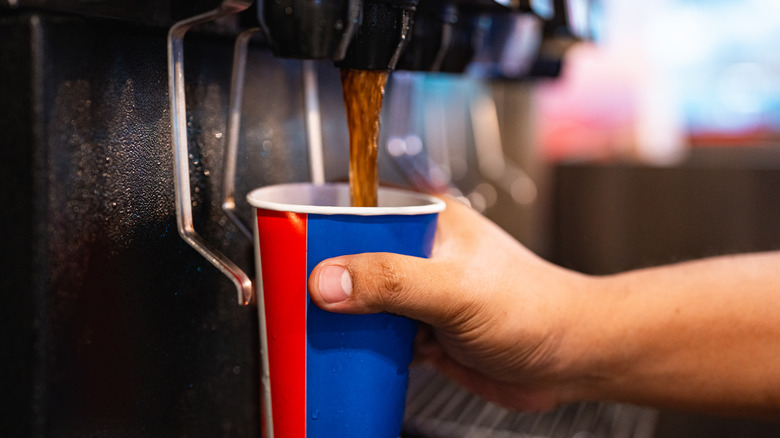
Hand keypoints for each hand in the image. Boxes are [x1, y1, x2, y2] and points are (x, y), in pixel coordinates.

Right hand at [308, 197, 591, 410]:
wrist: (569, 359)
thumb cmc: (534, 308)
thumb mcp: (455, 289)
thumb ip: (391, 282)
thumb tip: (328, 282)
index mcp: (426, 221)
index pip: (357, 207)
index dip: (317, 222)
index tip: (286, 245)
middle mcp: (419, 253)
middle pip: (350, 257)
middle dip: (323, 279)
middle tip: (292, 296)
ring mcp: (420, 293)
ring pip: (361, 299)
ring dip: (341, 317)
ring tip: (314, 328)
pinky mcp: (424, 330)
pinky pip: (377, 334)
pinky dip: (361, 346)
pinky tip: (351, 355)